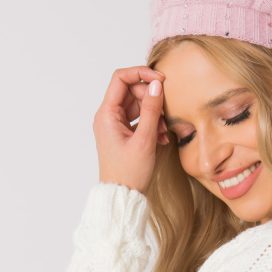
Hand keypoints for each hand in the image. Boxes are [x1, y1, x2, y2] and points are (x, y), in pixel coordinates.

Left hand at [93, 66, 169, 194]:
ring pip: (137, 106)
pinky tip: (162, 138)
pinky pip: (138, 119)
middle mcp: (107, 116)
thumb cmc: (129, 173)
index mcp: (106, 114)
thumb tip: (157, 84)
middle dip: (151, 99)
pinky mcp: (122, 134)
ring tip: (165, 132)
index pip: (121, 79)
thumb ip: (151, 110)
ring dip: (154, 114)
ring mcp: (114, 125)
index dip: (141, 74)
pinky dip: (151, 124)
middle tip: (166, 115)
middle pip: (131, 91)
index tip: (161, 80)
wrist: (122, 196)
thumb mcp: (145, 140)